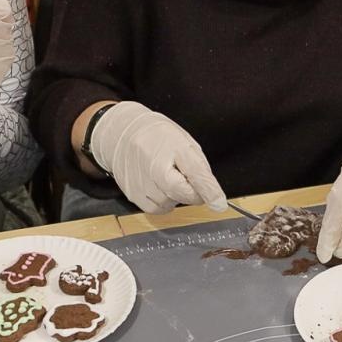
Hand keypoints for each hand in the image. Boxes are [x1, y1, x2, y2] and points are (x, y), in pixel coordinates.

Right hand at [90, 100, 225, 214]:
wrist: (122, 133)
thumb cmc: (158, 137)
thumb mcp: (185, 144)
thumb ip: (200, 170)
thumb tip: (214, 197)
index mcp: (174, 147)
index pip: (195, 172)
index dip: (209, 190)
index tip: (219, 203)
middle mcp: (155, 165)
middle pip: (183, 194)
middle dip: (192, 192)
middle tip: (184, 177)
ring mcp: (141, 181)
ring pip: (170, 204)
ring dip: (175, 196)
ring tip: (166, 176)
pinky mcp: (132, 193)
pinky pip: (156, 209)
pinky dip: (162, 202)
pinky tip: (158, 186)